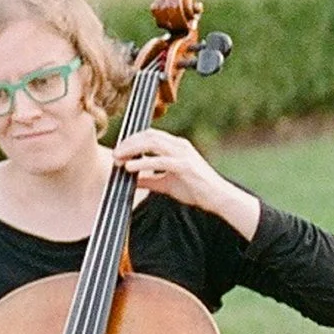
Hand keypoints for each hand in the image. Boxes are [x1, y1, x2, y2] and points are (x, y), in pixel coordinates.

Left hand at [110, 128, 259, 238]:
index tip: (118, 150)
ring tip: (118, 158)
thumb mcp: (167, 184)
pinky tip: (130, 168)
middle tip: (115, 153)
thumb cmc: (196, 189)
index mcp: (177, 146)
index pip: (150, 135)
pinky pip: (159, 160)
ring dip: (132, 150)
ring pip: (152, 143)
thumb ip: (149, 180)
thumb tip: (132, 180)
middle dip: (128, 143)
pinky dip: (142, 162)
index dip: (132, 140)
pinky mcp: (184, 166)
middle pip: (148, 135)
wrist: (218, 198)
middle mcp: (179, 146)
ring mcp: (183, 154)